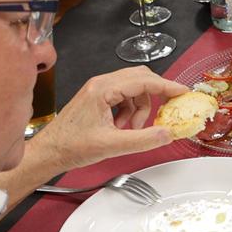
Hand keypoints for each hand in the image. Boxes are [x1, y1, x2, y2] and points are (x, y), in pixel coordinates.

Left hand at [31, 66, 189, 171]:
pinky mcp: (97, 97)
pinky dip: (130, 111)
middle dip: (153, 98)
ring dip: (140, 108)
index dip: (167, 86)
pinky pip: (123, 97)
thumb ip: (143, 140)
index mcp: (103, 89)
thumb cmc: (71, 147)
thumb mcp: (111, 146)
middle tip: (165, 112)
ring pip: (133, 89)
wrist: (49, 152)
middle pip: (140, 79)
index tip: (183, 92)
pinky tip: (123, 128)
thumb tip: (167, 134)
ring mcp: (98, 89)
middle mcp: (101, 83)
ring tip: (132, 129)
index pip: (144, 81)